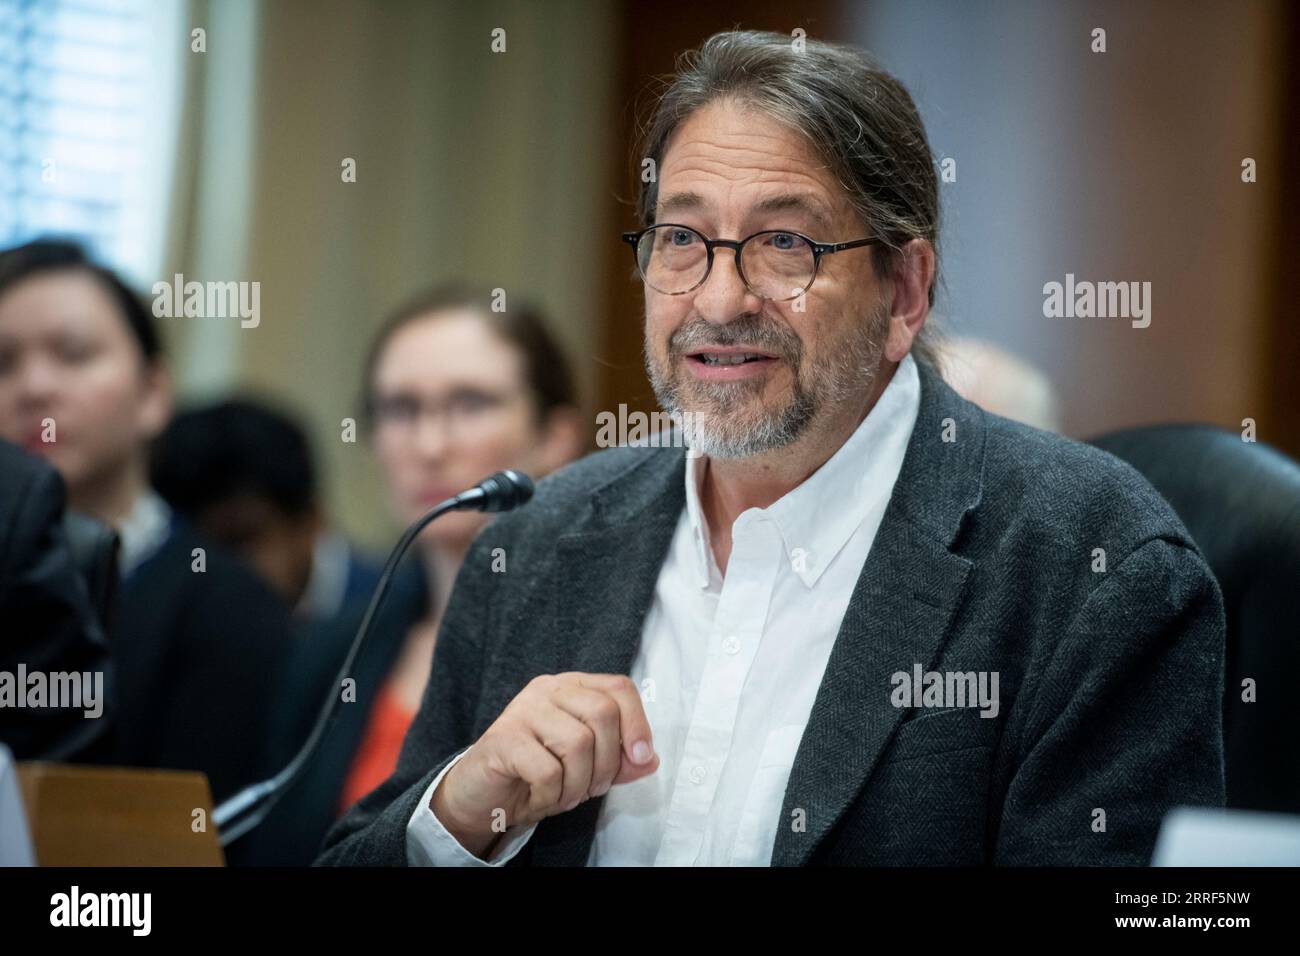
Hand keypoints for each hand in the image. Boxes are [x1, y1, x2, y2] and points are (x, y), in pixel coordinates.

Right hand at [430, 672, 658, 858]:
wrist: (483, 795)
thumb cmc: (537, 774)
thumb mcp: (588, 768)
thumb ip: (620, 761)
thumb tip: (650, 759)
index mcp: (572, 686)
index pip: (619, 687)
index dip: (637, 723)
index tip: (640, 757)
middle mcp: (547, 688)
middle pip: (602, 714)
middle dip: (606, 763)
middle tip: (592, 788)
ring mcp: (522, 709)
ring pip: (578, 743)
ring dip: (578, 784)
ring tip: (565, 796)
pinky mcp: (503, 737)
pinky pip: (547, 771)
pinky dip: (551, 796)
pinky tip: (540, 798)